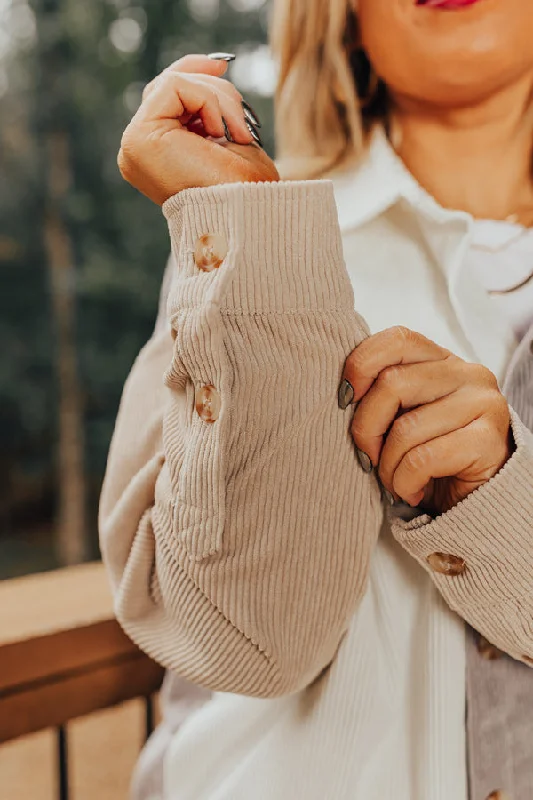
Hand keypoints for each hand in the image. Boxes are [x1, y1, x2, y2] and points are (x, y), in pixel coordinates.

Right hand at [118, 54, 278, 204]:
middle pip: (168, 85)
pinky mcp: (140, 137)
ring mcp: (135, 144)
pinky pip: (175, 86)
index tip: (223, 63)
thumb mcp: (232, 135)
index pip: (167, 96)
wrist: (246, 215)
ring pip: (173, 82)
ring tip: (237, 133)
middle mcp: (140, 150)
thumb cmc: (246, 189)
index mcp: (159, 154)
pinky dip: (207, 100)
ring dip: (218, 98)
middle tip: (242, 118)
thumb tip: (214, 63)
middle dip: (212, 87)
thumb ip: (212, 104)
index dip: (195, 72)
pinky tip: (220, 132)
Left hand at [340, 326, 512, 513]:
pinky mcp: (489, 441)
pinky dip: (405, 482)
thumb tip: (344, 395)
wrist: (478, 503)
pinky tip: (412, 491)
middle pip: (393, 383)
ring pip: (406, 427)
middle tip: (368, 457)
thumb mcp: (403, 418)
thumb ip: (384, 396)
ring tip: (393, 482)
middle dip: (366, 428)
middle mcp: (468, 374)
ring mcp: (483, 404)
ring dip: (387, 465)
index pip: (397, 339)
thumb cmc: (430, 458)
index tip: (344, 400)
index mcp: (443, 361)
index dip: (361, 365)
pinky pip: (424, 458)